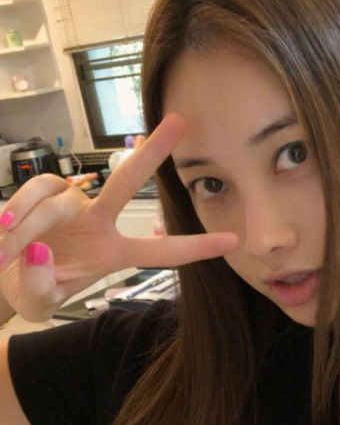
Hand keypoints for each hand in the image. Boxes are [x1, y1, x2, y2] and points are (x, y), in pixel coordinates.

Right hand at [0, 114, 238, 321]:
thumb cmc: (30, 289)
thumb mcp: (38, 302)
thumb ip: (41, 285)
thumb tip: (40, 250)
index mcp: (113, 254)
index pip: (161, 251)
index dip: (195, 246)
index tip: (232, 241)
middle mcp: (99, 223)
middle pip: (128, 181)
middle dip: (154, 152)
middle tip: (181, 122)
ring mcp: (71, 204)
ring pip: (59, 199)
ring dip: (30, 224)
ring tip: (4, 250)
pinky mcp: (43, 193)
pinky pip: (36, 193)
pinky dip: (16, 212)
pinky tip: (3, 228)